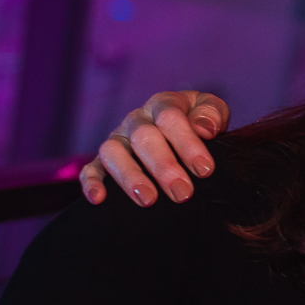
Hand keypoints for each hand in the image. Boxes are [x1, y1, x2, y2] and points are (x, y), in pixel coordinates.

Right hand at [79, 91, 229, 206]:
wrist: (185, 134)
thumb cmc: (200, 125)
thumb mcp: (213, 112)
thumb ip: (212, 113)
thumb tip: (204, 127)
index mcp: (162, 105)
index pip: (170, 118)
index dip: (187, 143)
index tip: (204, 170)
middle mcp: (136, 120)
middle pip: (143, 137)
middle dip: (164, 166)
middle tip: (183, 193)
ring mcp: (117, 139)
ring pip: (113, 152)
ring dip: (130, 176)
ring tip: (148, 200)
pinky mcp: (103, 161)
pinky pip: (91, 168)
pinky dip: (91, 182)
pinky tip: (98, 198)